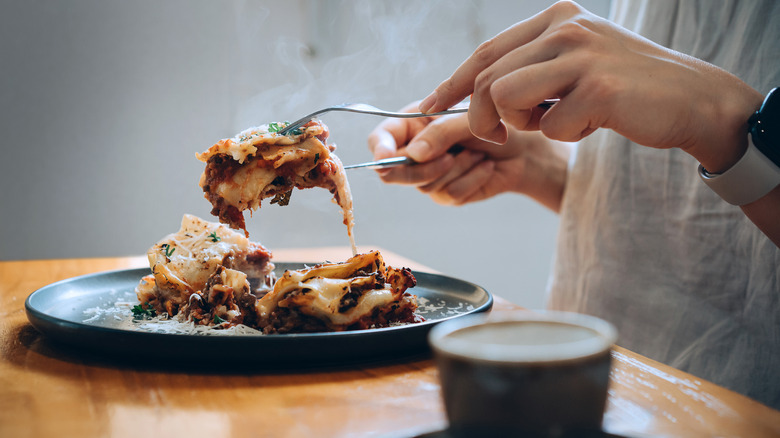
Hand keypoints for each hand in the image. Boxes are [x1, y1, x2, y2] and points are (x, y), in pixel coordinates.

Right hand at [368, 102, 568, 208]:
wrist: (529, 150)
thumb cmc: (500, 124)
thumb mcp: (469, 120)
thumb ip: (439, 134)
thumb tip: (414, 155)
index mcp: (414, 123)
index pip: (382, 138)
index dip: (380, 149)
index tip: (384, 157)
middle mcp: (417, 149)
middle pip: (396, 169)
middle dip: (424, 167)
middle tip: (449, 157)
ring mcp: (430, 174)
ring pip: (425, 184)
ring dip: (457, 169)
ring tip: (478, 154)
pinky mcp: (447, 193)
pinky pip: (448, 194)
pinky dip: (471, 180)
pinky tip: (485, 168)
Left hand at [418, 0, 762, 173]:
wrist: (691, 100)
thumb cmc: (624, 89)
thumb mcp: (573, 63)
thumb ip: (530, 66)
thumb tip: (473, 90)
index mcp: (556, 17)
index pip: (486, 52)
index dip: (452, 83)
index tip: (428, 107)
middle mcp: (565, 27)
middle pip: (486, 79)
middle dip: (480, 118)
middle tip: (502, 136)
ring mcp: (582, 54)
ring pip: (504, 98)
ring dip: (523, 125)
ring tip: (557, 121)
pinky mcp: (597, 88)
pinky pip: (549, 128)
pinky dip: (564, 136)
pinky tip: (593, 124)